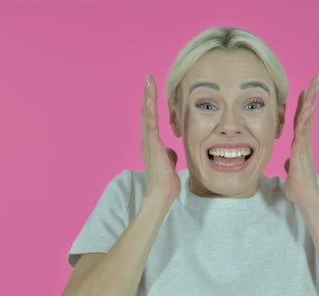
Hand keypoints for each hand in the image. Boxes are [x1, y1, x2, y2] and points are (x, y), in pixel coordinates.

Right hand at [141, 75, 180, 204]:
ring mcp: (148, 142)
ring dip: (148, 97)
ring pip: (147, 114)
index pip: (151, 118)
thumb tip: (171, 150)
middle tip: (149, 78)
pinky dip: (150, 109)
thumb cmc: (166, 182)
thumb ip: (169, 154)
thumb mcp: (169, 163)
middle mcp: (147, 140)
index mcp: (152, 143)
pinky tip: (151, 97)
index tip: (153, 89)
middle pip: (147, 112)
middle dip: (148, 94)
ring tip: (149, 81)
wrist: (161, 194)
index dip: (151, 103)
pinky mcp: (152, 144)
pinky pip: (151, 123)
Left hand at [284, 76, 318, 206]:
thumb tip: (289, 162)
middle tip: (315, 79)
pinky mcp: (301, 149)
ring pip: (307, 118)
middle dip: (311, 96)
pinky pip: (303, 130)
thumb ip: (291, 163)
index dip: (302, 105)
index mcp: (300, 144)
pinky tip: (307, 106)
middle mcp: (304, 141)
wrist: (305, 198)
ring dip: (310, 100)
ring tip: (314, 84)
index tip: (305, 91)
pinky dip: (305, 117)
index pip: (300, 120)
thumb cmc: (299, 187)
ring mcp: (304, 144)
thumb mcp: (292, 171)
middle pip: (307, 113)